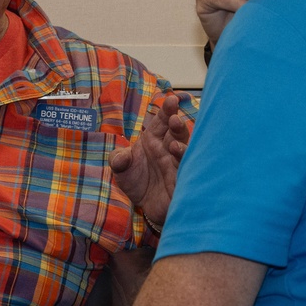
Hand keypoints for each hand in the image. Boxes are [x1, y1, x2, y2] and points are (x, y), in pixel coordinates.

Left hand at [110, 94, 190, 224]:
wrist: (144, 206)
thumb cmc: (136, 181)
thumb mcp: (121, 168)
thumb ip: (118, 159)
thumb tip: (121, 158)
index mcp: (154, 139)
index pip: (162, 120)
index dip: (168, 109)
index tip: (172, 99)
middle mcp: (168, 148)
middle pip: (177, 132)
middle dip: (177, 123)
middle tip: (174, 118)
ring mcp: (176, 163)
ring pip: (185, 149)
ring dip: (182, 143)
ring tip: (175, 141)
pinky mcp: (181, 180)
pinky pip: (187, 170)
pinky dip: (185, 164)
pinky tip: (179, 157)